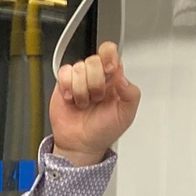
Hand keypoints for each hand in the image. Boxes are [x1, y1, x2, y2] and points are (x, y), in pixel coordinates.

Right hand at [49, 42, 141, 167]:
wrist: (81, 144)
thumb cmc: (104, 130)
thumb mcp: (126, 114)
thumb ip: (131, 93)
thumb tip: (122, 76)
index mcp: (114, 78)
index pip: (111, 52)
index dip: (109, 57)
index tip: (110, 71)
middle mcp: (97, 75)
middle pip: (94, 60)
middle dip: (95, 83)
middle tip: (97, 98)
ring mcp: (80, 78)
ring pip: (78, 68)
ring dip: (81, 90)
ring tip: (84, 103)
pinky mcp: (64, 83)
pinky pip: (64, 73)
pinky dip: (67, 87)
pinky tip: (72, 99)